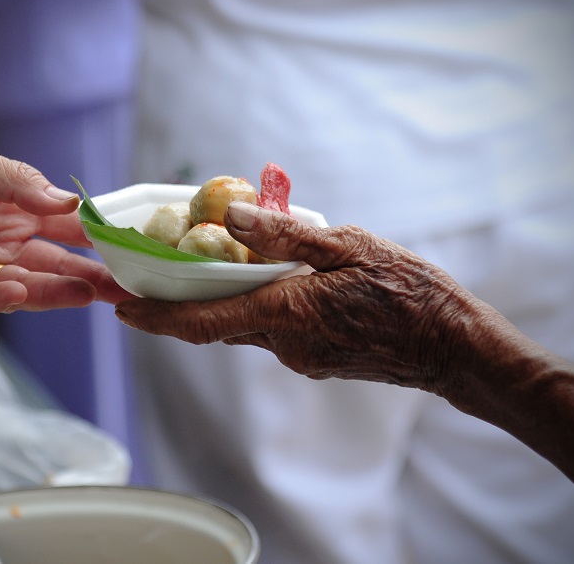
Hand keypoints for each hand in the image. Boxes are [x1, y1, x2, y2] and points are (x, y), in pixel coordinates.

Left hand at [0, 131, 129, 314]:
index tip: (130, 242)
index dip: (96, 233)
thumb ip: (18, 184)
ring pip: (27, 285)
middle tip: (129, 286)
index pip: (63, 223)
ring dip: (59, 291)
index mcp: (10, 208)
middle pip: (55, 262)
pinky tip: (23, 292)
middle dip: (92, 274)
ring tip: (93, 294)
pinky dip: (1, 298)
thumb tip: (73, 201)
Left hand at [115, 202, 485, 396]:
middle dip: (179, 305)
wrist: (452, 347)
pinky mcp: (316, 360)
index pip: (203, 321)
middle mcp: (285, 344)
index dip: (156, 318)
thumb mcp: (350, 245)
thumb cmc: (410, 291)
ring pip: (244, 327)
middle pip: (216, 324)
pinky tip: (268, 280)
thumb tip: (230, 214)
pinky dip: (256, 307)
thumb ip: (286, 234)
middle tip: (150, 277)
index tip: (120, 310)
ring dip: (220, 303)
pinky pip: (271, 332)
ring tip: (208, 266)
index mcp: (287, 313)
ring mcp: (301, 357)